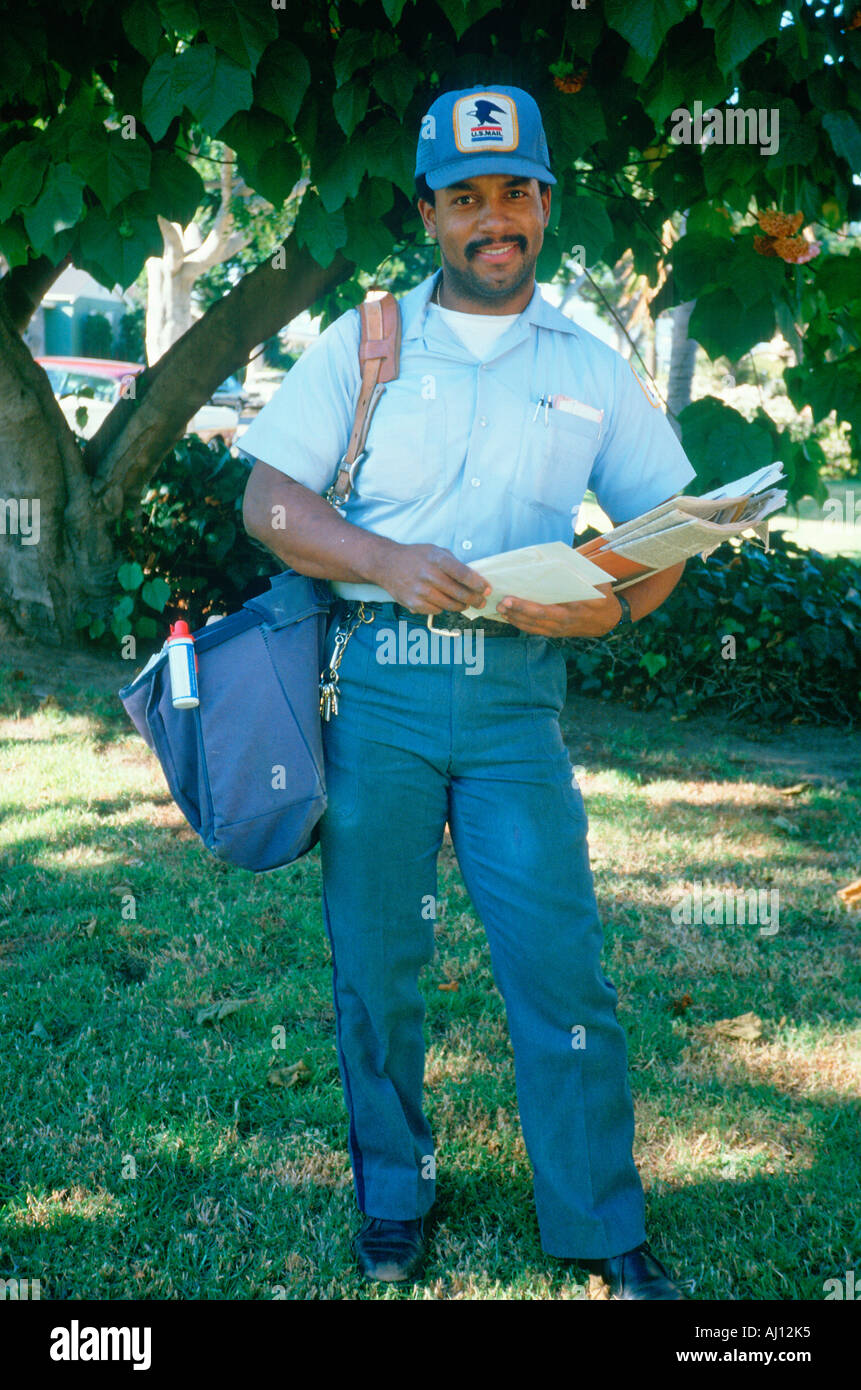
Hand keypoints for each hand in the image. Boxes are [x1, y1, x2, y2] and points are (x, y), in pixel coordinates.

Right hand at [374, 542, 491, 614]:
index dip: (478, 584)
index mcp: (436, 559)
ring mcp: (420, 591)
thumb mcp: (435, 551)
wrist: (387, 564)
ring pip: (450, 605)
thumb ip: (454, 563)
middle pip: (459, 593)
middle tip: (482, 601)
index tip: (487, 589)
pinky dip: (444, 608)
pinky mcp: (413, 603)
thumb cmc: (415, 556)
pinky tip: (445, 603)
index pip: (463, 574)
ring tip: (466, 603)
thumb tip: (474, 578)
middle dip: (475, 599)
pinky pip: (436, 611)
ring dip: (461, 606)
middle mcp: (428, 575)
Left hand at [496, 582, 622, 637]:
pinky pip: (536, 631)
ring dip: (515, 619)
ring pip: (533, 627)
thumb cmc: (602, 595)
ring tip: (500, 609)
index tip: (510, 597)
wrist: (608, 620)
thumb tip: (563, 559)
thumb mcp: (598, 582)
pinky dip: (521, 624)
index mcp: (574, 608)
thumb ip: (581, 573)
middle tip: (501, 603)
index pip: (545, 608)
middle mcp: (565, 621)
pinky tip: (509, 617)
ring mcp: (560, 629)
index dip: (525, 606)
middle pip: (536, 619)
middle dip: (517, 611)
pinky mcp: (556, 633)